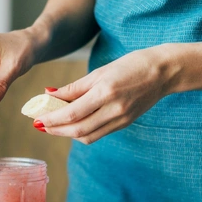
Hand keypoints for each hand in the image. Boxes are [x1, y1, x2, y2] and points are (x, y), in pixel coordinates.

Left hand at [36, 47, 172, 143]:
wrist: (164, 72)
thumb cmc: (132, 65)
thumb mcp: (100, 72)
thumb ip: (74, 87)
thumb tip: (49, 95)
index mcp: (106, 92)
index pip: (72, 113)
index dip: (52, 119)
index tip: (37, 119)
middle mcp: (113, 109)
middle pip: (78, 130)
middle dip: (55, 130)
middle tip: (40, 125)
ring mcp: (121, 119)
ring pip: (87, 136)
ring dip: (67, 133)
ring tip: (54, 125)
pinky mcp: (125, 124)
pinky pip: (98, 134)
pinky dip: (82, 132)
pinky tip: (73, 124)